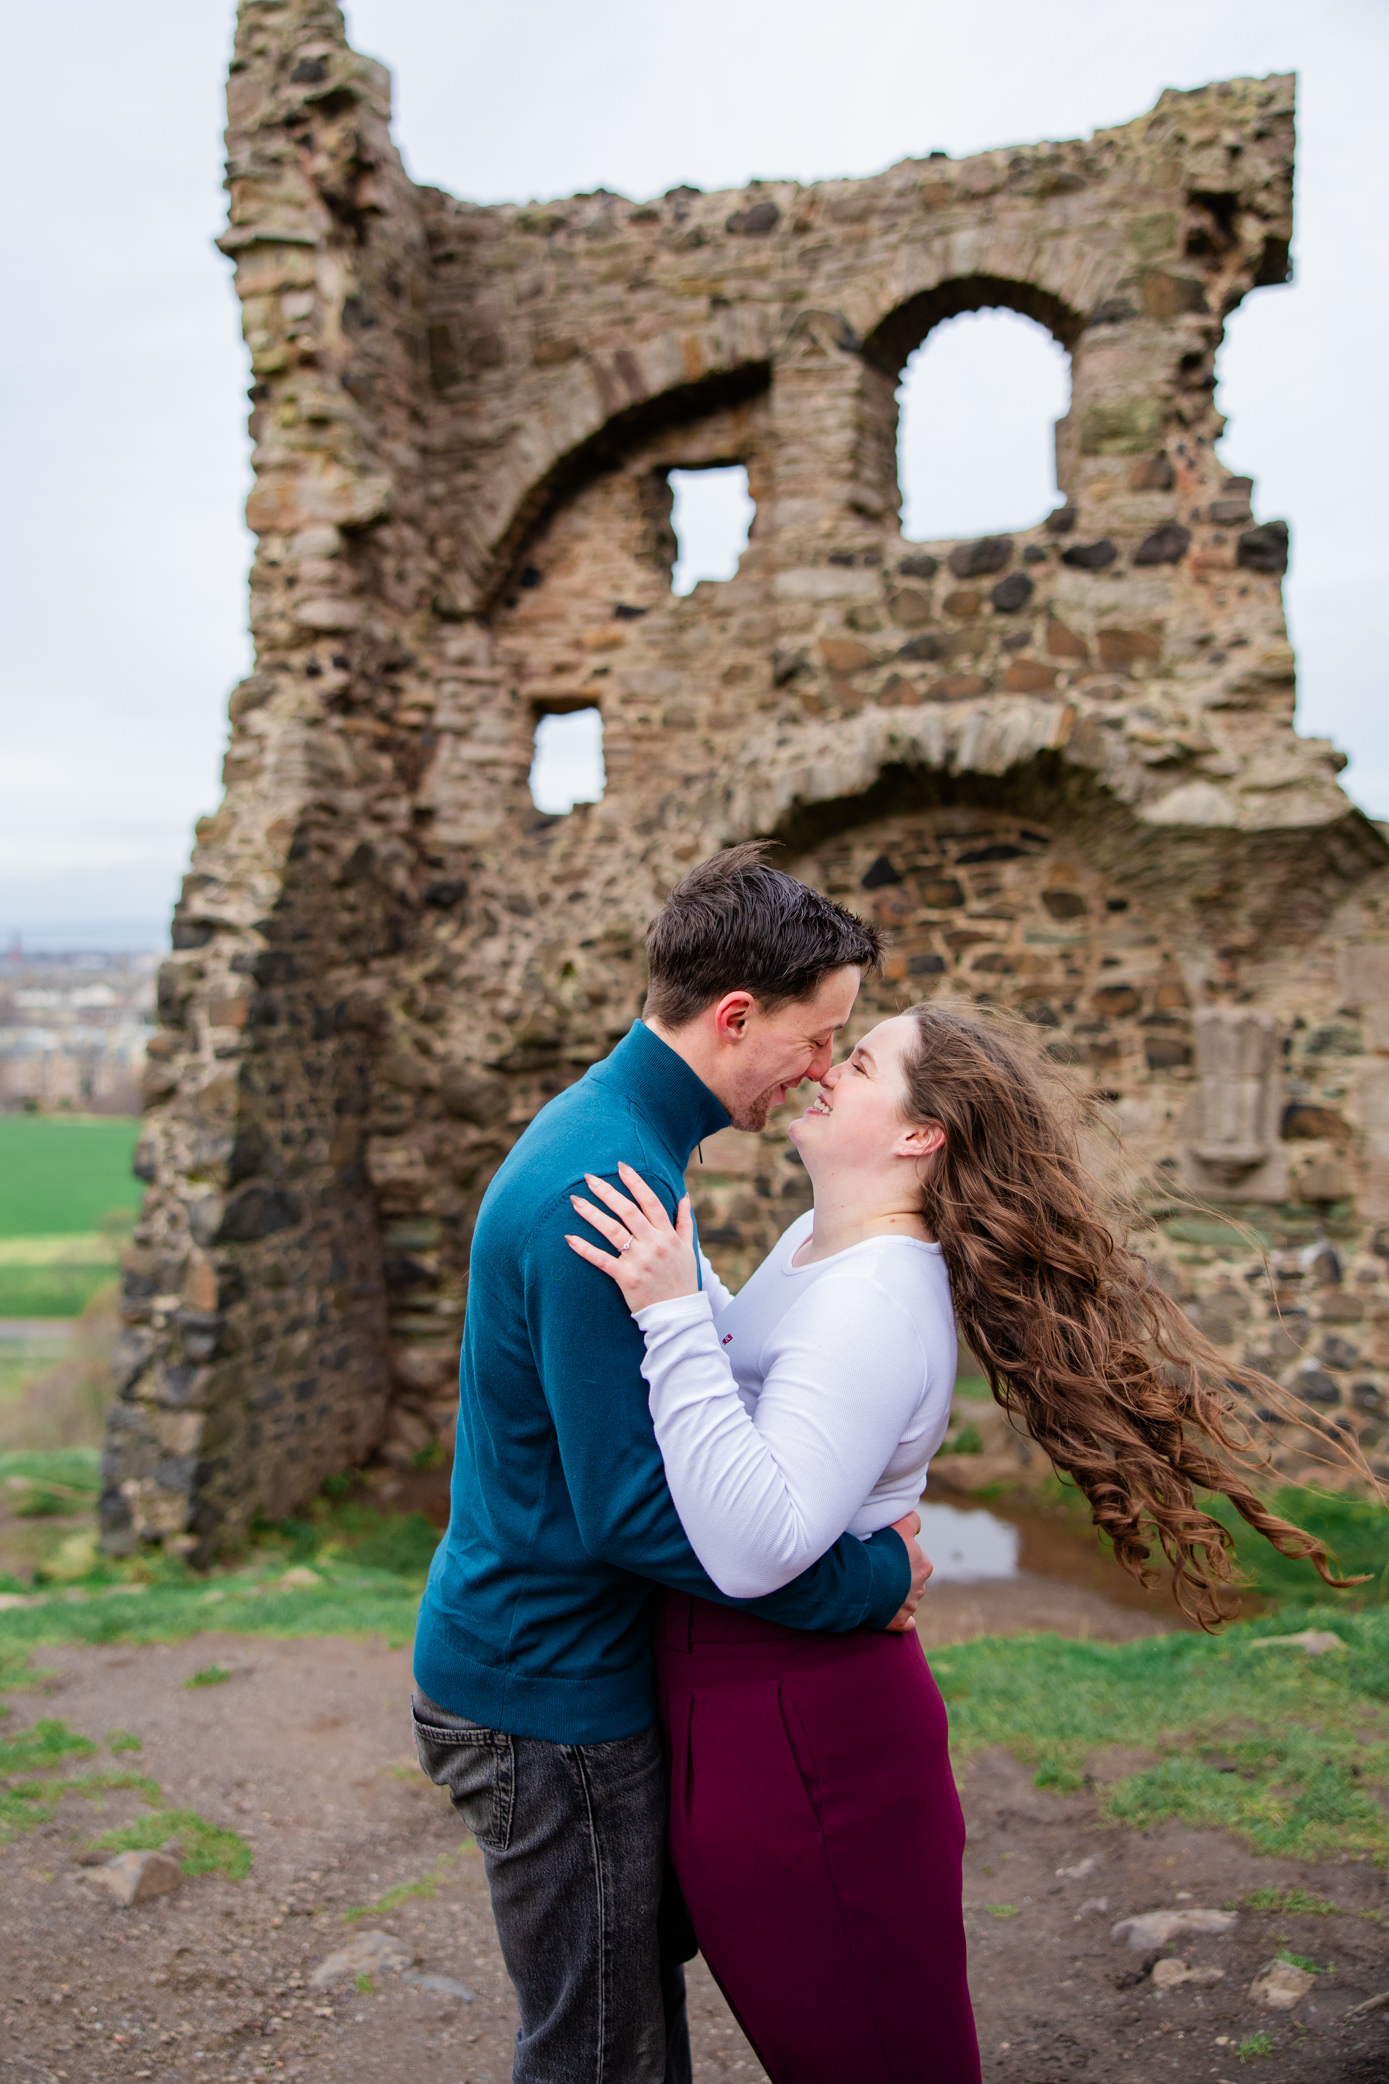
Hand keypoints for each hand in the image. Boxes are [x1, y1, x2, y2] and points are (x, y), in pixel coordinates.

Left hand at [565, 1162, 700, 1310]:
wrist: (679, 1315)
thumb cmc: (683, 1279)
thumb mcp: (688, 1248)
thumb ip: (684, 1221)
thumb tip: (684, 1195)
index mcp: (668, 1235)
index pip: (651, 1201)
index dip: (635, 1182)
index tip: (621, 1166)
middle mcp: (654, 1244)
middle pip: (628, 1211)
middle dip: (607, 1192)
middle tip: (589, 1177)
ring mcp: (640, 1261)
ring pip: (612, 1231)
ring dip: (592, 1214)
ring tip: (575, 1201)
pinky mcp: (627, 1278)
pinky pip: (602, 1260)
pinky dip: (585, 1249)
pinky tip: (569, 1238)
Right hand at [886, 1509, 931, 1631]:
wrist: (863, 1581)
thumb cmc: (879, 1551)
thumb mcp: (898, 1526)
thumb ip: (911, 1520)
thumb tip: (917, 1524)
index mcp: (924, 1565)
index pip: (919, 1558)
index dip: (904, 1555)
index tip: (891, 1554)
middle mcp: (920, 1587)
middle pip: (913, 1580)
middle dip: (902, 1576)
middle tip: (881, 1570)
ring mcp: (909, 1606)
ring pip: (908, 1600)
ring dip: (898, 1595)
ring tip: (877, 1588)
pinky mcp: (898, 1621)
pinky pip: (906, 1623)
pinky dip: (902, 1620)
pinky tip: (892, 1614)